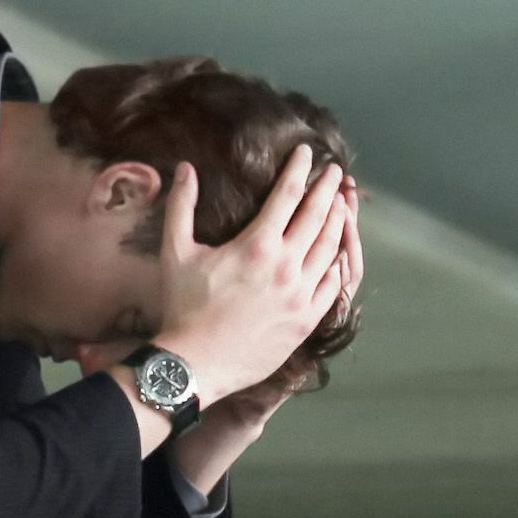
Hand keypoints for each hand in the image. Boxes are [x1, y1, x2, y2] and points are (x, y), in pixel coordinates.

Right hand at [96, 143, 351, 436]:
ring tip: (341, 205)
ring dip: (338, 223)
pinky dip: (337, 265)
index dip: (300, 170)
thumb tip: (186, 168)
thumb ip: (182, 206)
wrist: (195, 364)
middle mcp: (287, 265)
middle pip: (318, 216)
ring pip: (330, 249)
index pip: (288, 195)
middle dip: (329, 189)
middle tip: (337, 172)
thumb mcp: (176, 252)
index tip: (308, 153)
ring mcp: (301, 294)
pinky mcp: (306, 320)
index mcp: (258, 244)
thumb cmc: (183, 307)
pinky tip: (337, 255)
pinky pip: (332, 287)